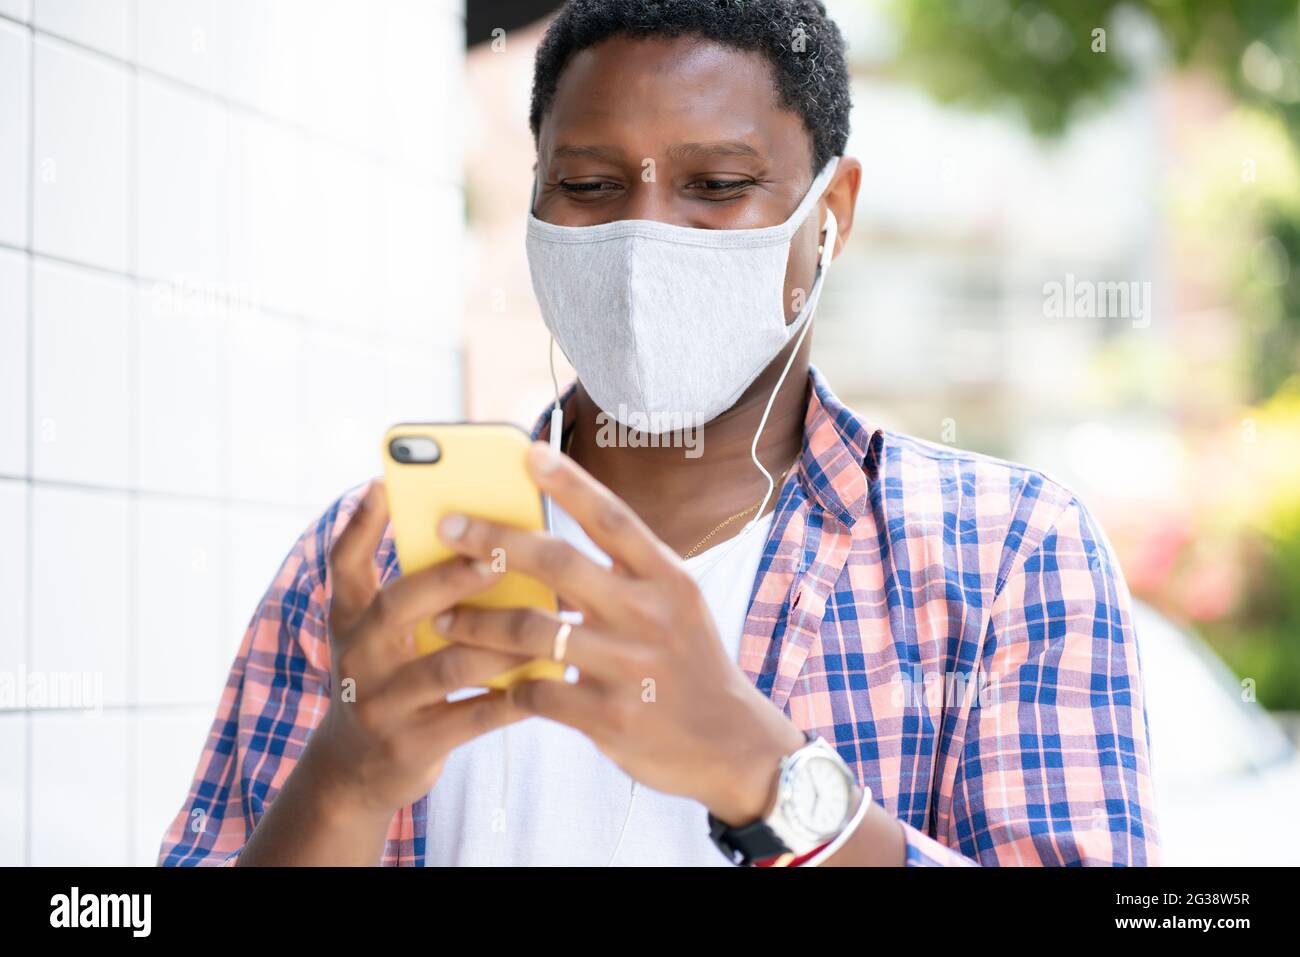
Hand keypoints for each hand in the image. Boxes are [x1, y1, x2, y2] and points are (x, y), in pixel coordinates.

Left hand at [434, 443, 805, 825]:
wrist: (731, 744)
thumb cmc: (688, 664)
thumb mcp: (675, 606)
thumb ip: (623, 575)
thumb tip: (542, 549)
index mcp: (668, 579)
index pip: (613, 518)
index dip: (571, 483)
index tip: (528, 452)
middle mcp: (650, 615)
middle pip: (559, 563)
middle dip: (494, 541)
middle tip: (447, 529)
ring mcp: (630, 667)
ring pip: (532, 631)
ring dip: (478, 623)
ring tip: (442, 619)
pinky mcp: (610, 717)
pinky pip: (538, 691)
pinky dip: (505, 684)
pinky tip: (486, 681)